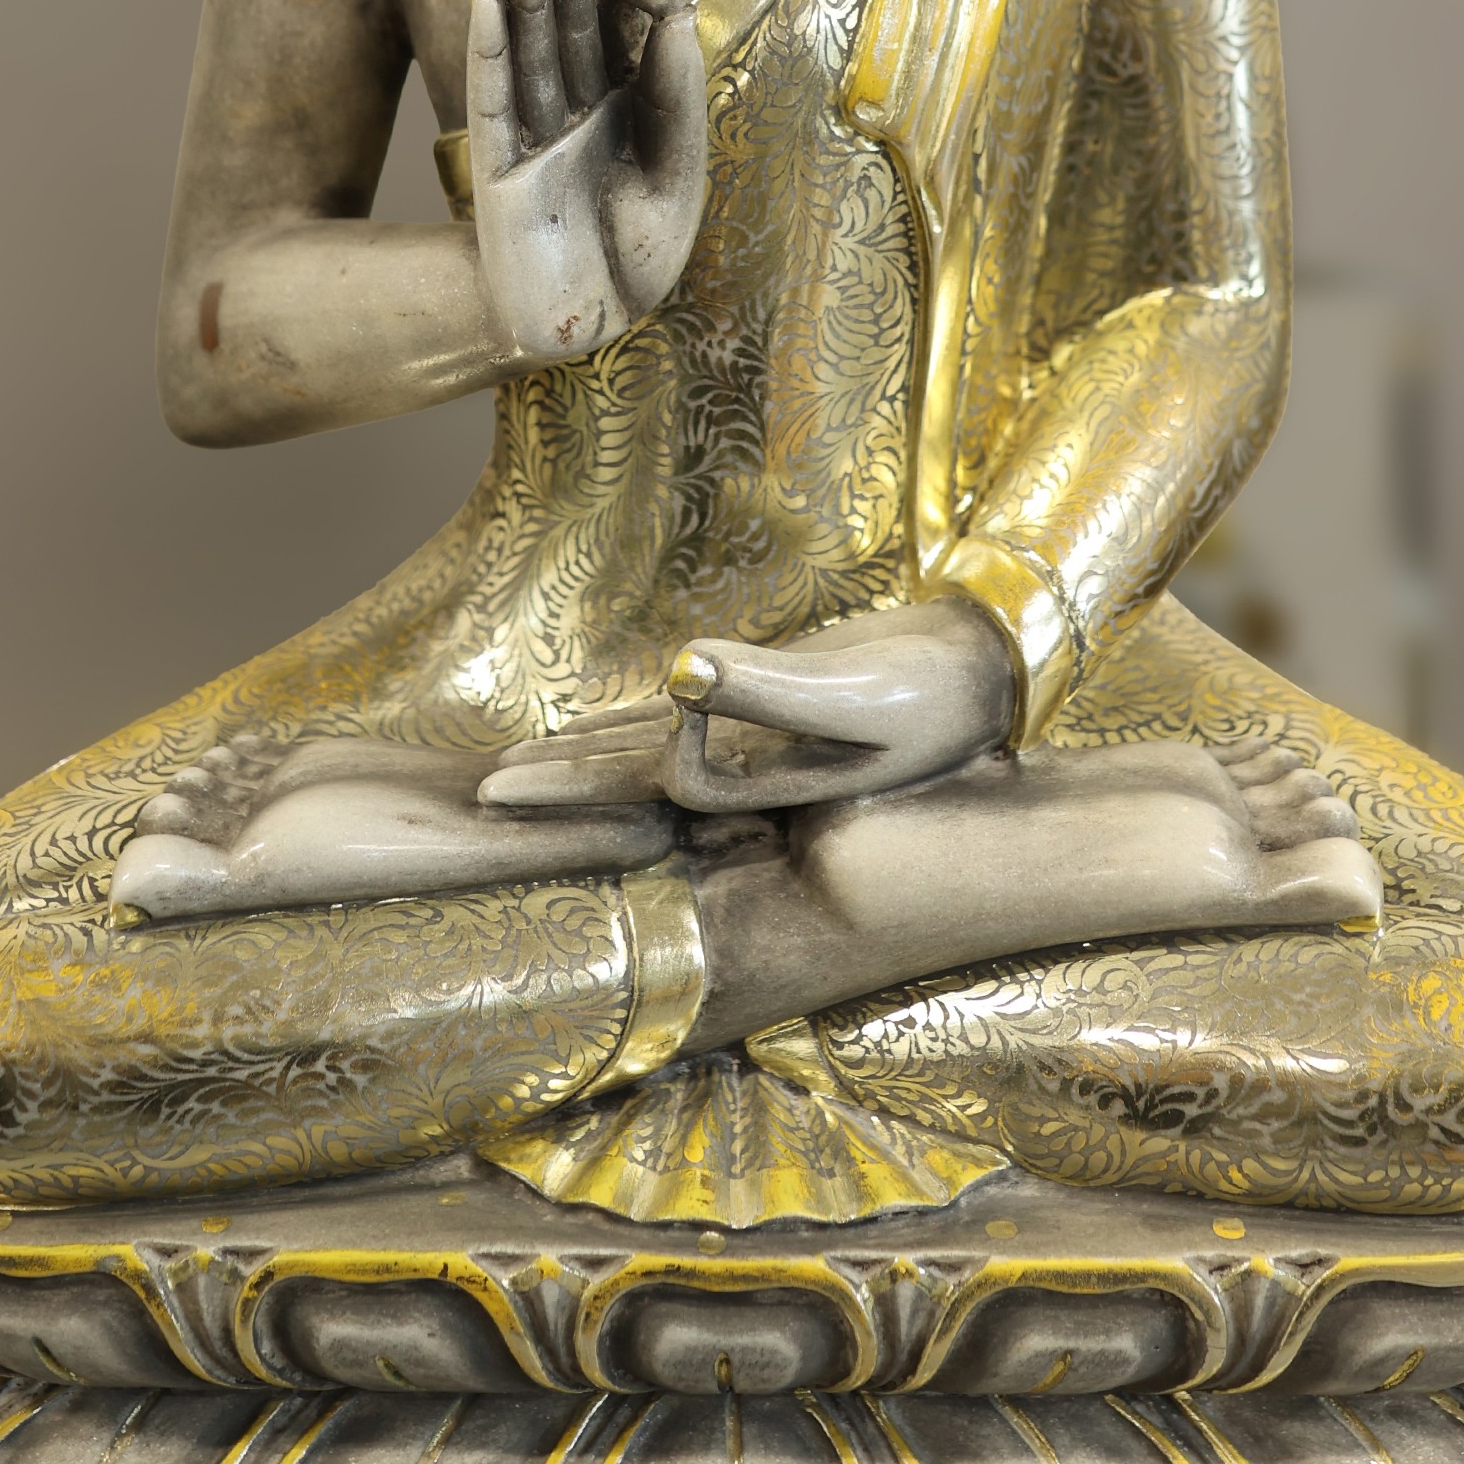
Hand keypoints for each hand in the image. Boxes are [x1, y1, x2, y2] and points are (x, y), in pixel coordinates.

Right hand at [469, 0, 707, 365]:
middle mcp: (577, 109)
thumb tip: (678, 15)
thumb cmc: (635, 259)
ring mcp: (534, 135)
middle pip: (570, 19)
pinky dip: (490, 53)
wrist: (587, 329)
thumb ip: (679, 103)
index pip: (624, 31)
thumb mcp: (678, 181)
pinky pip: (492, 102)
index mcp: (626, 108)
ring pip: (530, 51)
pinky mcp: (499, 171)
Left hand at [478, 599, 1017, 813]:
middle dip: (560, 791)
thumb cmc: (932, 688)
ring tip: (509, 772)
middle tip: (480, 800)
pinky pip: (676, 720)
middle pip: (634, 788)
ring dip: (580, 763)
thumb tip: (678, 667)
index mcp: (765, 783)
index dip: (640, 756)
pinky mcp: (757, 703)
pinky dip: (627, 724)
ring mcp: (750, 740)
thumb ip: (768, 687)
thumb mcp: (855, 692)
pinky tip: (589, 726)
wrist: (982, 663)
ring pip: (645, 757)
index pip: (669, 786)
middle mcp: (748, 772)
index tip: (670, 694)